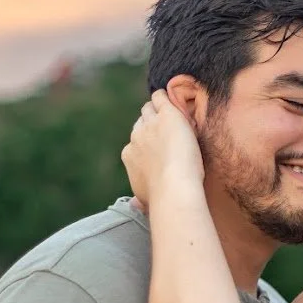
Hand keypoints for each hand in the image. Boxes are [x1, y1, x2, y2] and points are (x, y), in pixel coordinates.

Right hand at [121, 88, 203, 209]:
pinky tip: (174, 99)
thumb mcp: (145, 199)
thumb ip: (139, 199)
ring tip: (172, 112)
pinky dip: (165, 96)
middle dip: (151, 123)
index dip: (147, 141)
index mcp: (129, 154)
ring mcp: (150, 124)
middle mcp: (136, 136)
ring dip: (159, 108)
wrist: (173, 189)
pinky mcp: (167, 115)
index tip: (159, 145)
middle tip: (168, 128)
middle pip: (141, 122)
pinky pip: (160, 97)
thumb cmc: (162, 198)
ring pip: (150, 108)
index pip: (136, 139)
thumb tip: (134, 205)